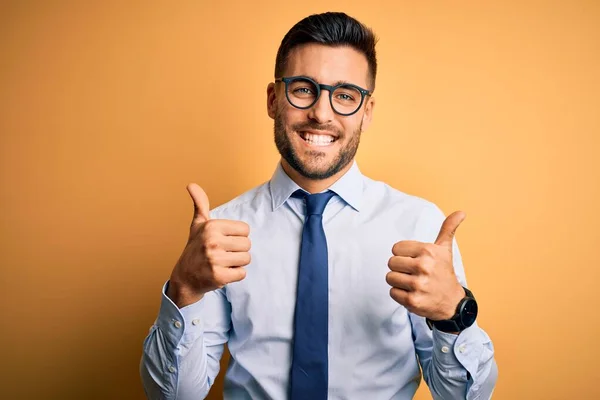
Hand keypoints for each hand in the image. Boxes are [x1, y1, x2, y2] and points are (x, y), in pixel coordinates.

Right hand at [167, 183, 250, 306]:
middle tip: (223, 253)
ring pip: (246, 259)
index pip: (245, 229)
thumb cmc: (195, 248)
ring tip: (223, 263)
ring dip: (237, 263)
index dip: (237, 236)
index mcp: (211, 226)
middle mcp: (212, 241)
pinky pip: (242, 273)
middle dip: (238, 250)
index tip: (224, 241)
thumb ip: (200, 204)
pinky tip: (222, 272)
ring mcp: (215, 260)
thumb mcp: (198, 225)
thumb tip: (191, 184)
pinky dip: (235, 275)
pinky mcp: (219, 276)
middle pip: (247, 244)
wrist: (184, 278)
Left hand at [386, 211, 465, 320]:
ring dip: (399, 282)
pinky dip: (399, 294)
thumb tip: (461, 212)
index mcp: (428, 251)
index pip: (396, 248)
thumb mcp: (445, 249)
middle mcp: (423, 267)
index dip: (403, 255)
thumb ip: (448, 228)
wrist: (452, 302)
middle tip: (414, 273)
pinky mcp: (412, 301)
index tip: (415, 261)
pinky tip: (413, 294)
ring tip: (413, 283)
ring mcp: (418, 285)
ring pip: (389, 277)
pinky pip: (392, 292)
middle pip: (391, 262)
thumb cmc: (444, 272)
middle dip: (400, 268)